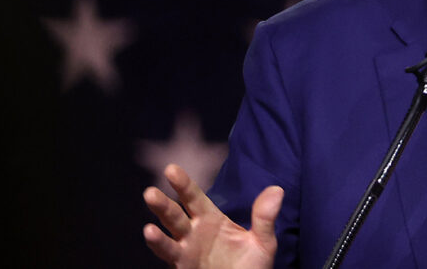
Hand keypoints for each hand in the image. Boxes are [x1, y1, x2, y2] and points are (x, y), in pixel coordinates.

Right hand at [143, 163, 282, 268]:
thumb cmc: (252, 267)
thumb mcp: (263, 242)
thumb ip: (265, 217)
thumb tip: (277, 189)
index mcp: (212, 220)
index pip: (195, 197)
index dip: (183, 184)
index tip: (171, 168)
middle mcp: (194, 232)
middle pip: (176, 213)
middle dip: (163, 203)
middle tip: (150, 191)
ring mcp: (187, 249)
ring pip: (169, 231)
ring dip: (158, 219)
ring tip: (149, 209)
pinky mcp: (183, 265)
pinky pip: (169, 253)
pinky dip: (159, 243)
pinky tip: (150, 232)